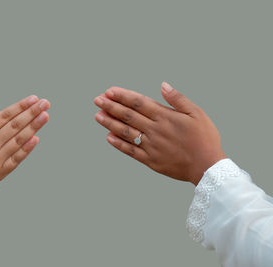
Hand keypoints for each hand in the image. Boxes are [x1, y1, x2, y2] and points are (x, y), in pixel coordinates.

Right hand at [0, 95, 49, 203]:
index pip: (5, 116)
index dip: (20, 106)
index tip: (33, 98)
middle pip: (16, 126)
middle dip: (32, 113)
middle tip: (46, 103)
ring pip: (19, 140)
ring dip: (34, 127)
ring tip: (45, 116)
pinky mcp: (0, 173)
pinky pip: (17, 159)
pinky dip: (27, 149)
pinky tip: (36, 139)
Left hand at [94, 82, 224, 185]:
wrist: (207, 167)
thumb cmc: (205, 138)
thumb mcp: (197, 113)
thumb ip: (178, 99)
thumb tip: (163, 85)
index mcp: (165, 116)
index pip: (138, 102)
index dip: (122, 96)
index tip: (109, 91)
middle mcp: (155, 130)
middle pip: (128, 116)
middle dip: (111, 106)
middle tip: (97, 100)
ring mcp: (151, 146)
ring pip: (126, 132)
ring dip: (110, 123)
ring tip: (98, 116)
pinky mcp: (150, 160)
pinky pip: (131, 151)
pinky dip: (119, 144)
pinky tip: (108, 137)